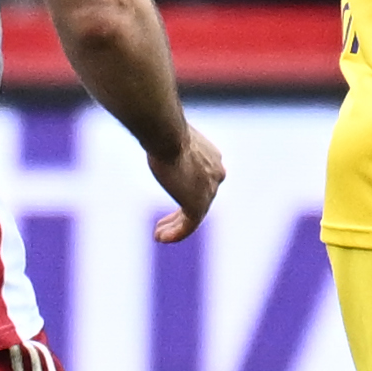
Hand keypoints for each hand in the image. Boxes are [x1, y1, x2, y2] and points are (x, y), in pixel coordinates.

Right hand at [147, 122, 224, 242]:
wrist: (168, 137)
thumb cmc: (164, 132)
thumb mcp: (170, 137)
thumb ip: (170, 145)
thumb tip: (155, 136)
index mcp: (213, 158)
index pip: (202, 180)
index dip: (185, 189)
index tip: (170, 194)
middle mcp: (216, 175)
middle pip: (199, 199)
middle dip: (180, 213)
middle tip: (163, 224)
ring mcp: (209, 191)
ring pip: (194, 216)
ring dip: (175, 227)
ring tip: (159, 235)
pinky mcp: (199, 204)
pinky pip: (189, 226)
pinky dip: (176, 233)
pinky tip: (160, 238)